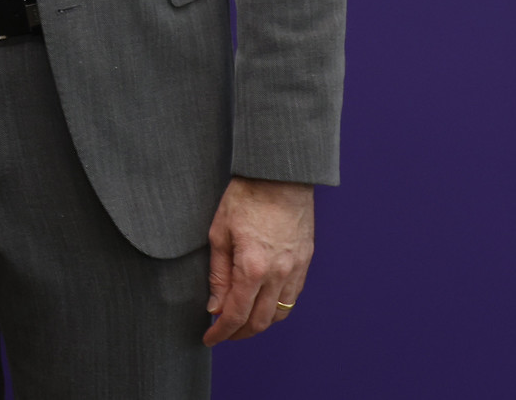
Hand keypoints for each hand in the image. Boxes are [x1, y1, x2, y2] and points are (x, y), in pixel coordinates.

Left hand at [203, 176, 314, 344]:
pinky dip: (276, 307)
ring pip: (280, 313)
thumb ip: (218, 274)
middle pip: (261, 322)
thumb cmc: (245, 198)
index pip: (236, 314)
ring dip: (260, 324)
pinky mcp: (305, 262)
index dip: (221, 332)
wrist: (280, 175)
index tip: (209, 339)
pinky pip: (292, 296)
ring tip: (241, 321)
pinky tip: (262, 302)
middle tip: (222, 333)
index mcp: (253, 267)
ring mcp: (296, 269)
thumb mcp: (219, 233)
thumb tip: (215, 306)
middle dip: (239, 333)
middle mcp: (279, 274)